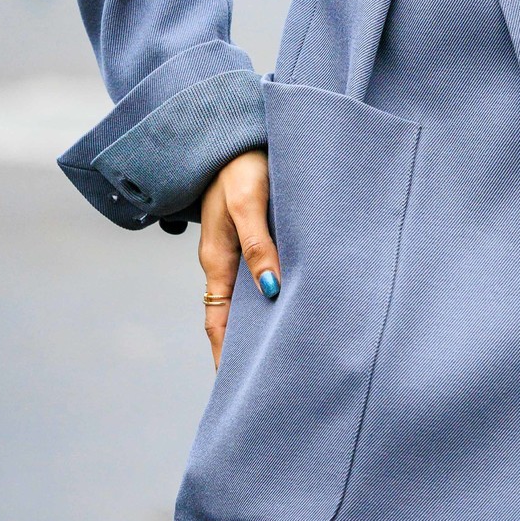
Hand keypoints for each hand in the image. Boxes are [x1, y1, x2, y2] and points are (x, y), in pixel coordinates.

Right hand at [198, 149, 279, 368]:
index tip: (238, 388)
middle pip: (236, 317)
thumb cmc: (241, 166)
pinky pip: (268, 274)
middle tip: (274, 381)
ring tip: (293, 354)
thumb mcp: (247, 205)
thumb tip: (271, 291)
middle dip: (250, 348)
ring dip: (268, 323)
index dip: (226, 356)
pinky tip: (302, 306)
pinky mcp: (262, 236)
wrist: (239, 132)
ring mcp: (244, 250)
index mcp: (217, 259)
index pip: (218, 323)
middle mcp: (229, 261)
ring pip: (253, 297)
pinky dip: (279, 294)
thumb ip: (258, 245)